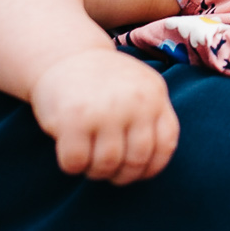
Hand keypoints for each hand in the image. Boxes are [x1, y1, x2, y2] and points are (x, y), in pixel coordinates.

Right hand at [29, 49, 179, 183]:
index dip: (153, 167)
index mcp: (154, 94)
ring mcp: (104, 110)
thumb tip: (150, 166)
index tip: (138, 172)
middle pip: (136, 160)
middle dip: (122, 175)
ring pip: (107, 164)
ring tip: (89, 162)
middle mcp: (134, 101)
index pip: (165, 144)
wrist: (64, 54)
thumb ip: (150, 117)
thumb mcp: (138, 87)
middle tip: (108, 171)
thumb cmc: (103, 79)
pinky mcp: (73, 119)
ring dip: (96, 172)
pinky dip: (73, 166)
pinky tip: (71, 154)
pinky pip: (77, 161)